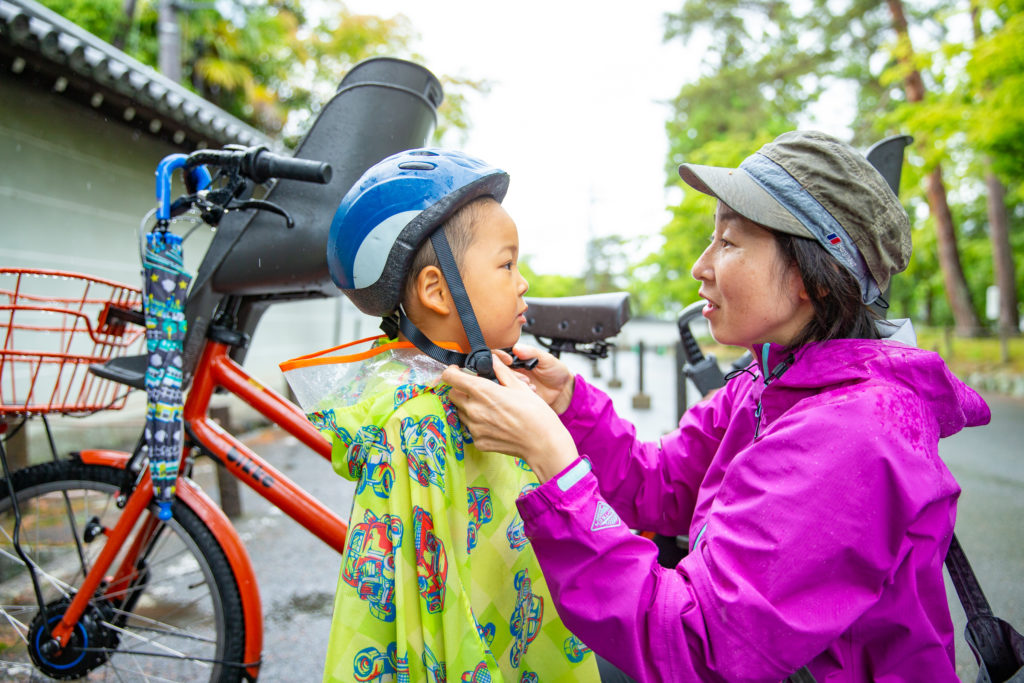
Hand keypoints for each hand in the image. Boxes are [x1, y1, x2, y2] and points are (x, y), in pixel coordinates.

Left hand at [442, 359, 577, 482]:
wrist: (542, 443)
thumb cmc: (535, 414)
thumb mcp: (519, 386)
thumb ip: (501, 371)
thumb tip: (492, 360)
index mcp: (482, 392)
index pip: (450, 377)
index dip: (452, 371)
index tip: (458, 370)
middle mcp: (473, 410)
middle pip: (452, 395)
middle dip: (460, 389)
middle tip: (476, 389)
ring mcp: (474, 428)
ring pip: (461, 412)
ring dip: (469, 406)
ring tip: (489, 407)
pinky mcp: (478, 442)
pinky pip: (471, 428)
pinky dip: (478, 423)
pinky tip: (495, 422)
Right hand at [493, 344, 575, 414]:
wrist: (563, 390)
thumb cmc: (555, 371)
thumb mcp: (546, 358)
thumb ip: (532, 352)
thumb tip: (517, 348)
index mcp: (517, 358)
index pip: (499, 355)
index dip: (501, 357)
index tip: (509, 360)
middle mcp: (512, 371)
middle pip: (498, 370)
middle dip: (511, 374)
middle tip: (525, 377)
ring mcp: (513, 384)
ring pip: (503, 383)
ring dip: (516, 384)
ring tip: (530, 384)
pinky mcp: (517, 396)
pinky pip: (511, 396)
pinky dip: (520, 394)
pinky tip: (532, 391)